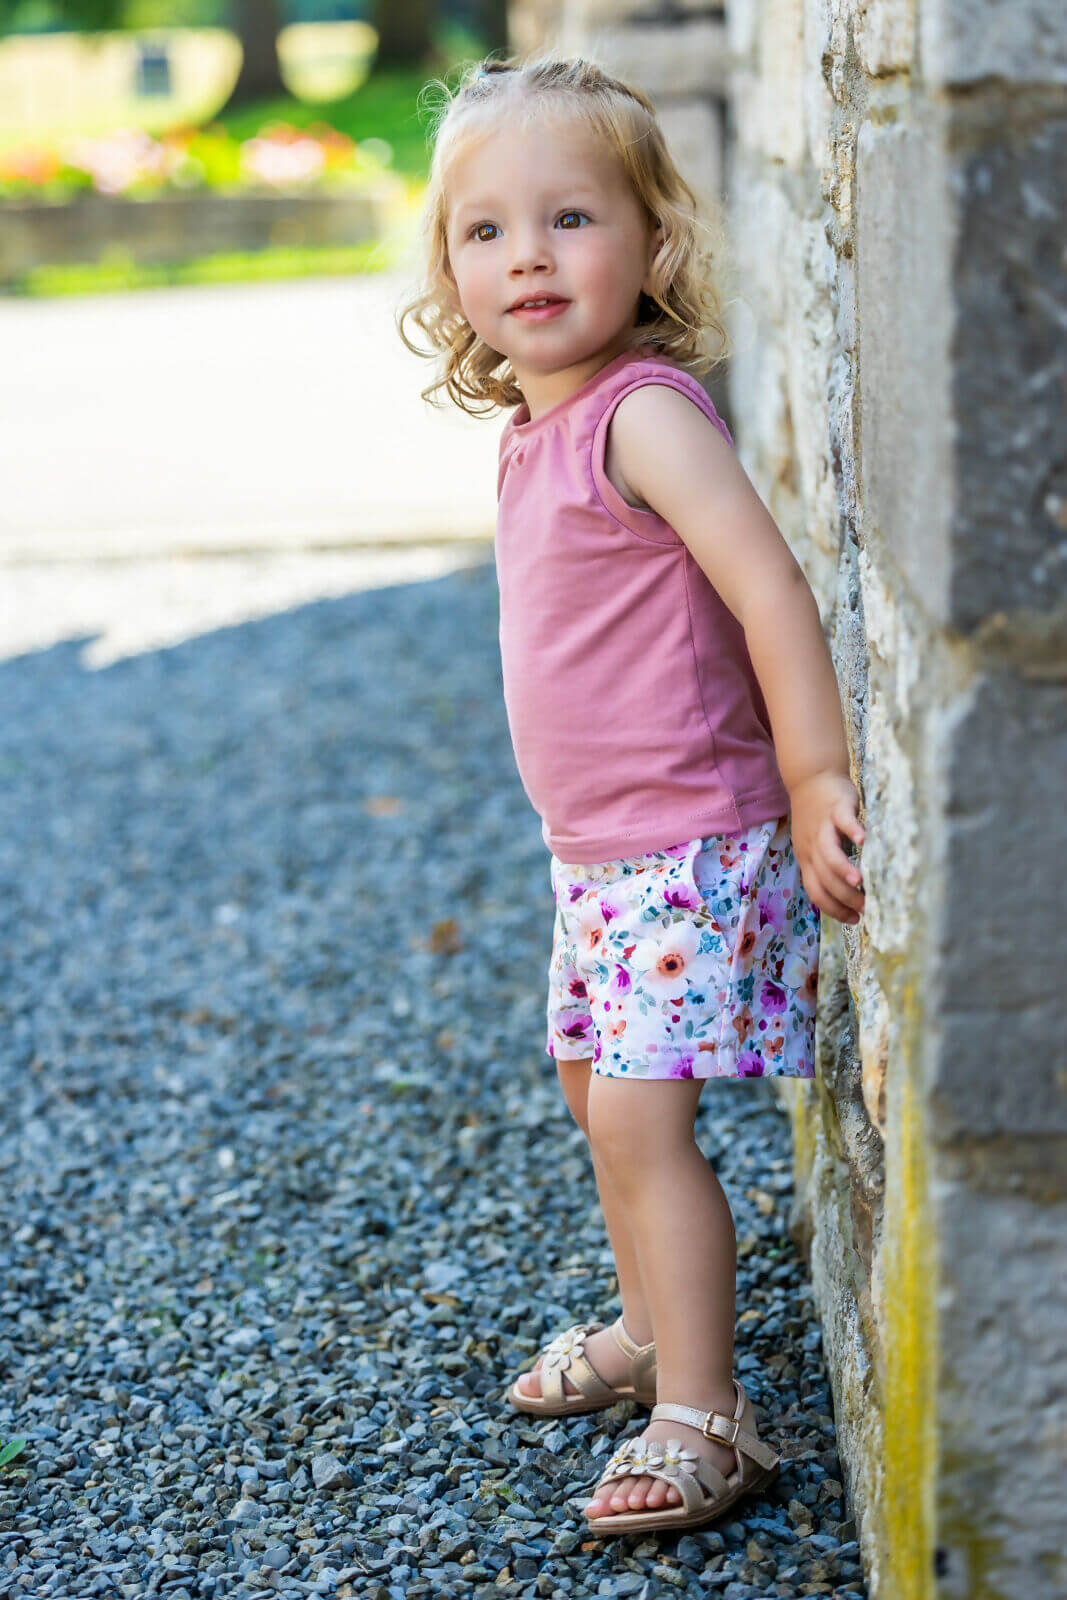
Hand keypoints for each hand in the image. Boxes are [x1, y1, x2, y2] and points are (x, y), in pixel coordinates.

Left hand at [789, 770, 865, 925]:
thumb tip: (847, 894)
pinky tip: (863, 841)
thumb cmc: (818, 816)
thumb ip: (826, 866)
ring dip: (843, 869)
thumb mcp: (814, 844)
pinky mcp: (836, 808)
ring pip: (828, 854)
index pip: (816, 891)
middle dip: (844, 896)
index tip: (854, 919)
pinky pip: (843, 822)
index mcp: (807, 858)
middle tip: (866, 907)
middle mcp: (811, 846)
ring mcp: (822, 826)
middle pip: (824, 878)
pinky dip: (852, 832)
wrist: (811, 777)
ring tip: (859, 883)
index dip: (833, 909)